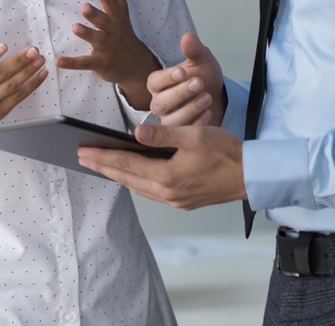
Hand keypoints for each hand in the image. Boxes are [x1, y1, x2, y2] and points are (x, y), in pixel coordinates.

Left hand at [56, 0, 158, 108]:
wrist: (133, 64)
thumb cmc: (122, 29)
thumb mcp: (120, 8)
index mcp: (117, 16)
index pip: (113, 3)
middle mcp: (113, 31)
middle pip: (105, 21)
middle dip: (96, 14)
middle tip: (84, 7)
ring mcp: (107, 48)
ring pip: (96, 40)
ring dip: (86, 34)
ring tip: (75, 27)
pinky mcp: (99, 63)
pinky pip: (84, 63)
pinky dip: (71, 63)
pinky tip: (58, 61)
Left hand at [78, 123, 246, 209]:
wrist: (251, 175)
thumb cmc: (226, 152)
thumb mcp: (193, 135)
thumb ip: (163, 135)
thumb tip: (135, 134)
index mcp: (167, 177)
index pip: (126, 164)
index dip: (102, 156)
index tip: (83, 151)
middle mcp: (168, 193)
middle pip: (127, 178)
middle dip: (104, 166)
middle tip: (82, 157)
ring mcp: (175, 200)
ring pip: (138, 187)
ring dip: (119, 174)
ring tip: (102, 164)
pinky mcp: (183, 201)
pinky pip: (151, 191)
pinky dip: (136, 180)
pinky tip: (133, 173)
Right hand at [148, 32, 225, 126]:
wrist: (216, 95)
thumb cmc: (203, 76)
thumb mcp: (201, 60)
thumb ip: (194, 50)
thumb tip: (188, 37)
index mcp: (159, 84)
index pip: (154, 82)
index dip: (167, 78)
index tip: (182, 72)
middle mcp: (159, 103)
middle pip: (160, 103)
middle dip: (180, 93)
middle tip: (199, 82)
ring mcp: (169, 120)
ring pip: (170, 121)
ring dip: (189, 109)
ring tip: (206, 97)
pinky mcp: (180, 135)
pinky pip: (183, 135)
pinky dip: (196, 124)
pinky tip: (208, 113)